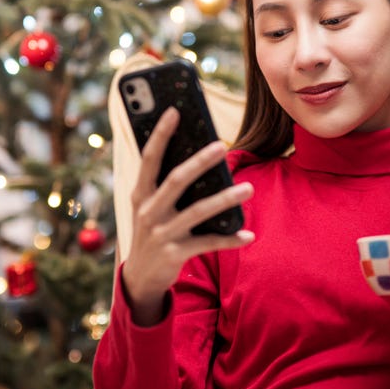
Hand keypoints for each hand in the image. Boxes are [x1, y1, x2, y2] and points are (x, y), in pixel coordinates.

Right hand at [122, 108, 254, 325]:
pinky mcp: (174, 254)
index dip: (160, 134)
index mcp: (140, 194)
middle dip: (199, 162)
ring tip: (249, 188)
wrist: (140, 277)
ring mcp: (161, 234)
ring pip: (198, 211)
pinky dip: (230, 239)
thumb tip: (198, 154)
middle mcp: (148, 211)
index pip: (149, 159)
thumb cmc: (152, 231)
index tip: (174, 111)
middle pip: (176, 180)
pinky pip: (208, 243)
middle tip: (222, 146)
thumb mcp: (149, 207)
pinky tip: (248, 234)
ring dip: (225, 199)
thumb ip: (165, 184)